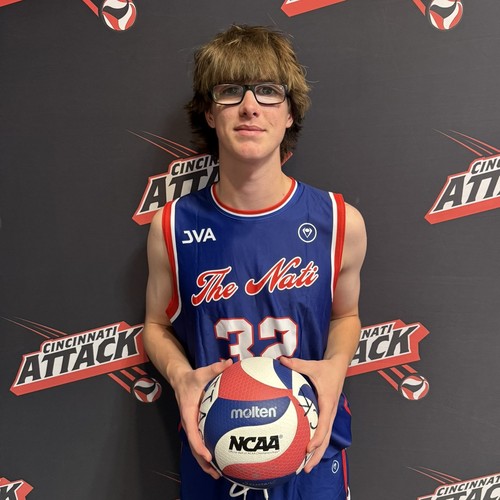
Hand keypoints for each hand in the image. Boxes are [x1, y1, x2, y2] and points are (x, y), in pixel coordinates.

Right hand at [172, 358, 232, 478]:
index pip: (192, 433)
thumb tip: (229, 362)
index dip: (199, 446)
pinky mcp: (197, 424)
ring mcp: (193, 425)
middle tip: (216, 473)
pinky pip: (201, 439)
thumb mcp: (201, 372)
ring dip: (205, 461)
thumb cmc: (191, 378)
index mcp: (188, 412)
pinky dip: (208, 449)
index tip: (208, 455)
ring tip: (218, 473)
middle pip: (193, 447)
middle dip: (203, 462)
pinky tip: (221, 455)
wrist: (180, 379)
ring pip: (197, 447)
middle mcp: (190, 422)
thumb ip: (215, 368)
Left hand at [279, 356, 345, 472]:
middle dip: (316, 455)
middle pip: (325, 439)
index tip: (308, 448)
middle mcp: (330, 413)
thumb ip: (297, 364)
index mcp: (327, 403)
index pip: (323, 425)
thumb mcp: (312, 365)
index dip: (317, 438)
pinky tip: (303, 449)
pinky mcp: (326, 414)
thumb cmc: (326, 368)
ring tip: (305, 466)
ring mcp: (329, 415)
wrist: (339, 366)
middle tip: (305, 468)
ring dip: (316, 453)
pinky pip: (321, 431)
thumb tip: (281, 361)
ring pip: (324, 438)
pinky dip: (315, 442)